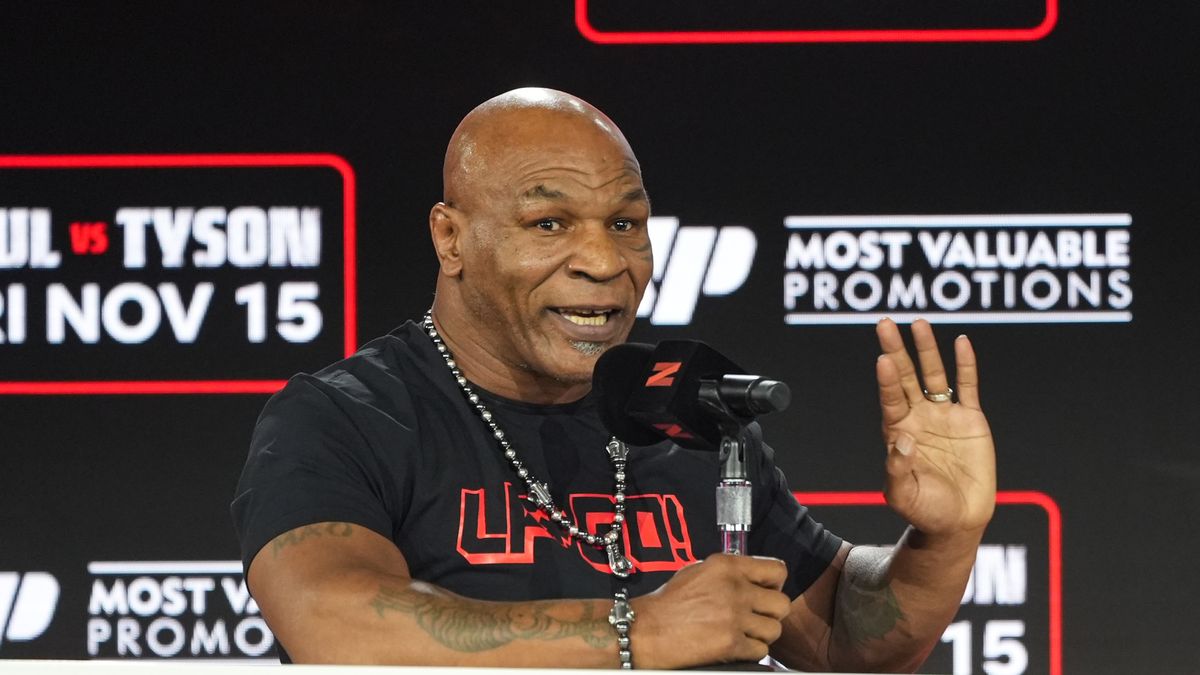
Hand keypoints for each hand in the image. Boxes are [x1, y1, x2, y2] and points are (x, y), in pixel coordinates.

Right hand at [629, 553, 790, 668]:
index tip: (768, 591)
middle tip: (756, 617)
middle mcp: (734, 588)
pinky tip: (736, 646)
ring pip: (775, 629)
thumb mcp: (698, 571)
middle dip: (771, 613)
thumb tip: (755, 578)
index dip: (775, 584)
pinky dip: (751, 651)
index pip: (776, 570)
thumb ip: (729, 572)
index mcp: (726, 566)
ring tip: (744, 634)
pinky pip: (761, 650)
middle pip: (781, 603)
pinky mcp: (731, 643)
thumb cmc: (668, 603)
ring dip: (762, 634)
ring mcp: (734, 616)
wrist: (646, 630)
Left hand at [875, 318, 995, 536]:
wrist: (958, 522)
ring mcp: (944, 416)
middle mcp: (918, 417)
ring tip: (919, 323)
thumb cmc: (925, 511)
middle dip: (895, 350)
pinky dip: (966, 365)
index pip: (890, 399)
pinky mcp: (970, 420)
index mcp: (897, 432)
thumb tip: (902, 438)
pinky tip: (961, 343)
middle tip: (885, 323)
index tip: (883, 359)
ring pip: (934, 375)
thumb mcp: (904, 496)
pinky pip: (968, 386)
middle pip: (905, 377)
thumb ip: (898, 469)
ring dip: (926, 350)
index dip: (887, 380)